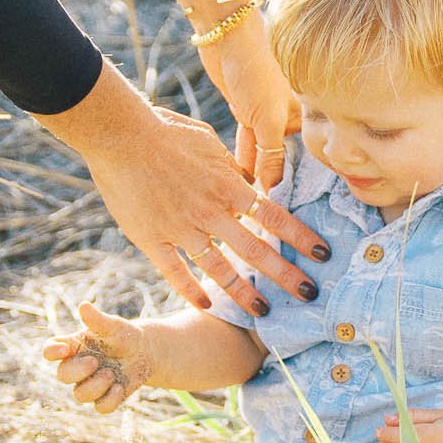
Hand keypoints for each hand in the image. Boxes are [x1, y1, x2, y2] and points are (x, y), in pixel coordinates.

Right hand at [42, 301, 153, 413]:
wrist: (146, 352)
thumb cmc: (124, 335)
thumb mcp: (114, 326)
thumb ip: (98, 320)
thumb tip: (83, 306)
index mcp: (72, 347)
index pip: (50, 351)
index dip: (51, 352)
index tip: (65, 350)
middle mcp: (77, 367)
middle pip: (63, 375)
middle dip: (78, 371)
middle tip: (95, 361)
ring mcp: (90, 384)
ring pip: (80, 395)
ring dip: (95, 386)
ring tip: (111, 374)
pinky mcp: (105, 398)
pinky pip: (101, 407)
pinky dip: (110, 400)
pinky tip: (120, 387)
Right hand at [75, 86, 327, 315]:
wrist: (119, 134)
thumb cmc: (165, 131)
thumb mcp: (208, 142)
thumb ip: (230, 167)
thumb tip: (248, 181)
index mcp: (227, 185)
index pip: (274, 215)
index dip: (301, 237)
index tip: (323, 253)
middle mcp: (210, 211)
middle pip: (256, 249)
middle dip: (286, 274)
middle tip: (308, 293)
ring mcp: (181, 227)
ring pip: (219, 269)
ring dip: (244, 293)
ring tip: (263, 311)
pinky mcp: (152, 238)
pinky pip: (175, 272)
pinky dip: (191, 291)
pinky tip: (207, 306)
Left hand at [201, 9, 299, 192]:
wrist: (227, 36)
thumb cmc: (256, 71)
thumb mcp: (267, 120)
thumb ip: (272, 156)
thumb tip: (274, 189)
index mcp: (304, 114)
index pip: (306, 156)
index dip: (301, 179)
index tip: (294, 206)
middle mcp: (289, 114)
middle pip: (284, 155)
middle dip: (277, 178)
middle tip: (270, 208)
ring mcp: (266, 112)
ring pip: (263, 149)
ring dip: (256, 170)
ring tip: (252, 198)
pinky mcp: (245, 109)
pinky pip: (247, 141)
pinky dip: (243, 156)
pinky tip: (239, 177)